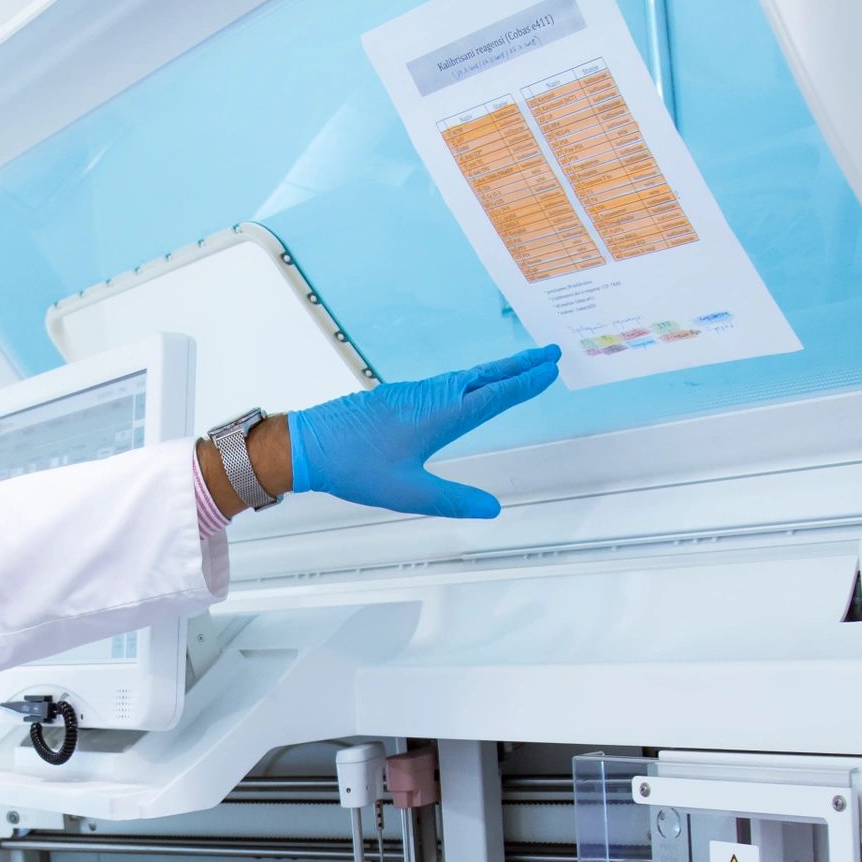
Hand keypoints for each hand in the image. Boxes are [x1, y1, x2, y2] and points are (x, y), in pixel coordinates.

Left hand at [287, 344, 561, 518]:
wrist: (310, 444)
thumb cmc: (355, 468)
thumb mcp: (409, 492)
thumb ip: (454, 501)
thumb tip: (493, 509)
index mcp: (439, 416)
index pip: (494, 395)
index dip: (524, 383)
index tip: (550, 368)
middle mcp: (430, 397)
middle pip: (484, 377)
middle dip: (520, 365)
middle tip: (551, 352)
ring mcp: (413, 393)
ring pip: (465, 376)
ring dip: (496, 370)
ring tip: (520, 365)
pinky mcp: (398, 396)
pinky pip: (446, 381)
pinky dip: (469, 377)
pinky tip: (468, 384)